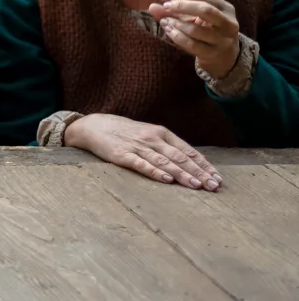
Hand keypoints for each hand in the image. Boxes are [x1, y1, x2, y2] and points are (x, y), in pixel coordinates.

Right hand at [65, 113, 221, 190]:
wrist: (93, 126)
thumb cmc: (124, 132)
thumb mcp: (148, 134)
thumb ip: (167, 146)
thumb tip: (191, 163)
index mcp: (161, 133)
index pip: (188, 151)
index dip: (204, 165)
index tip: (218, 178)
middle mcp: (152, 139)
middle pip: (180, 157)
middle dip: (199, 172)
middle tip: (213, 185)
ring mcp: (137, 146)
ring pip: (165, 162)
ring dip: (182, 174)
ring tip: (197, 185)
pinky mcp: (122, 155)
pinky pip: (141, 164)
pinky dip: (155, 171)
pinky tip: (166, 179)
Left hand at [149, 0, 240, 78]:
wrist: (224, 57)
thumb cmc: (207, 30)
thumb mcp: (196, 17)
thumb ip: (175, 10)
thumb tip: (152, 6)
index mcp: (226, 8)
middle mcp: (228, 23)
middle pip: (205, 9)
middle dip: (181, 6)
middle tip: (165, 6)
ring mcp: (222, 40)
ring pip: (196, 29)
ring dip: (176, 23)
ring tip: (165, 20)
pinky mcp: (213, 53)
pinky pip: (192, 44)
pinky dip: (177, 36)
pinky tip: (169, 30)